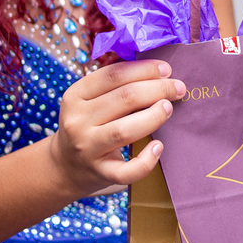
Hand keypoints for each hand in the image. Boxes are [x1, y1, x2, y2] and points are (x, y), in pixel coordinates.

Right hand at [49, 59, 183, 196]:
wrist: (65, 167)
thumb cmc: (87, 127)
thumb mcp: (88, 101)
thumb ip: (114, 86)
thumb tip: (159, 71)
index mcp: (75, 96)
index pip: (113, 75)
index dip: (144, 69)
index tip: (165, 69)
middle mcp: (77, 121)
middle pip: (124, 98)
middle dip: (158, 89)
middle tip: (178, 88)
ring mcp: (88, 149)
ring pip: (125, 130)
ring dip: (154, 116)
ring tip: (169, 108)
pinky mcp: (100, 173)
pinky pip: (127, 171)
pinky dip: (146, 160)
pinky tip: (158, 147)